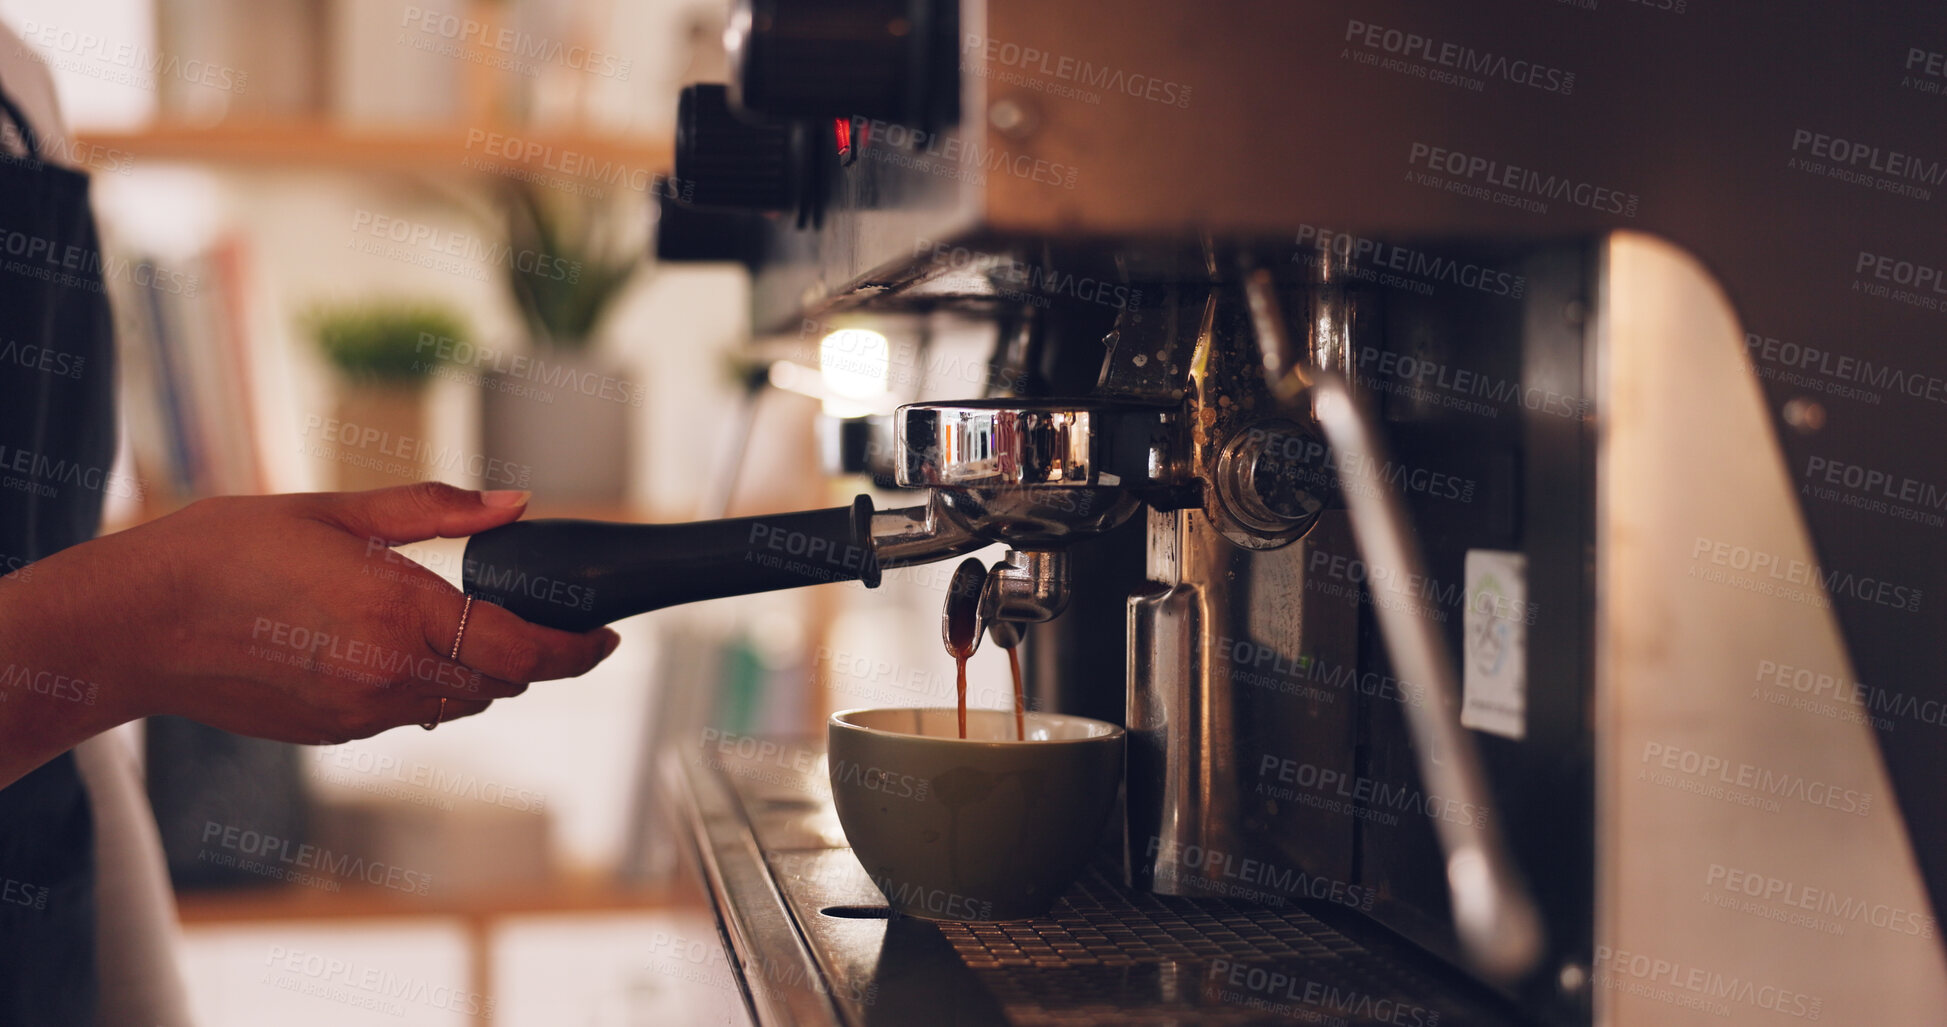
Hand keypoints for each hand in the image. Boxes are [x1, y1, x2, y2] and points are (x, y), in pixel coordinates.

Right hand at [0, 483, 619, 783]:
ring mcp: (361, 713)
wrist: (136, 623)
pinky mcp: (334, 733)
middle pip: (504, 684)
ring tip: (473, 625)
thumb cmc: (225, 552)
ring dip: (483, 672)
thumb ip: (436, 510)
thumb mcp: (337, 511)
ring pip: (460, 704)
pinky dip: (430, 686)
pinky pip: (410, 715)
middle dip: (534, 656)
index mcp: (401, 614)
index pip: (526, 653)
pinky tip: (403, 647)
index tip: (607, 638)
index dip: (579, 651)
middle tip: (545, 620)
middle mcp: (390, 676)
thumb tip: (514, 503)